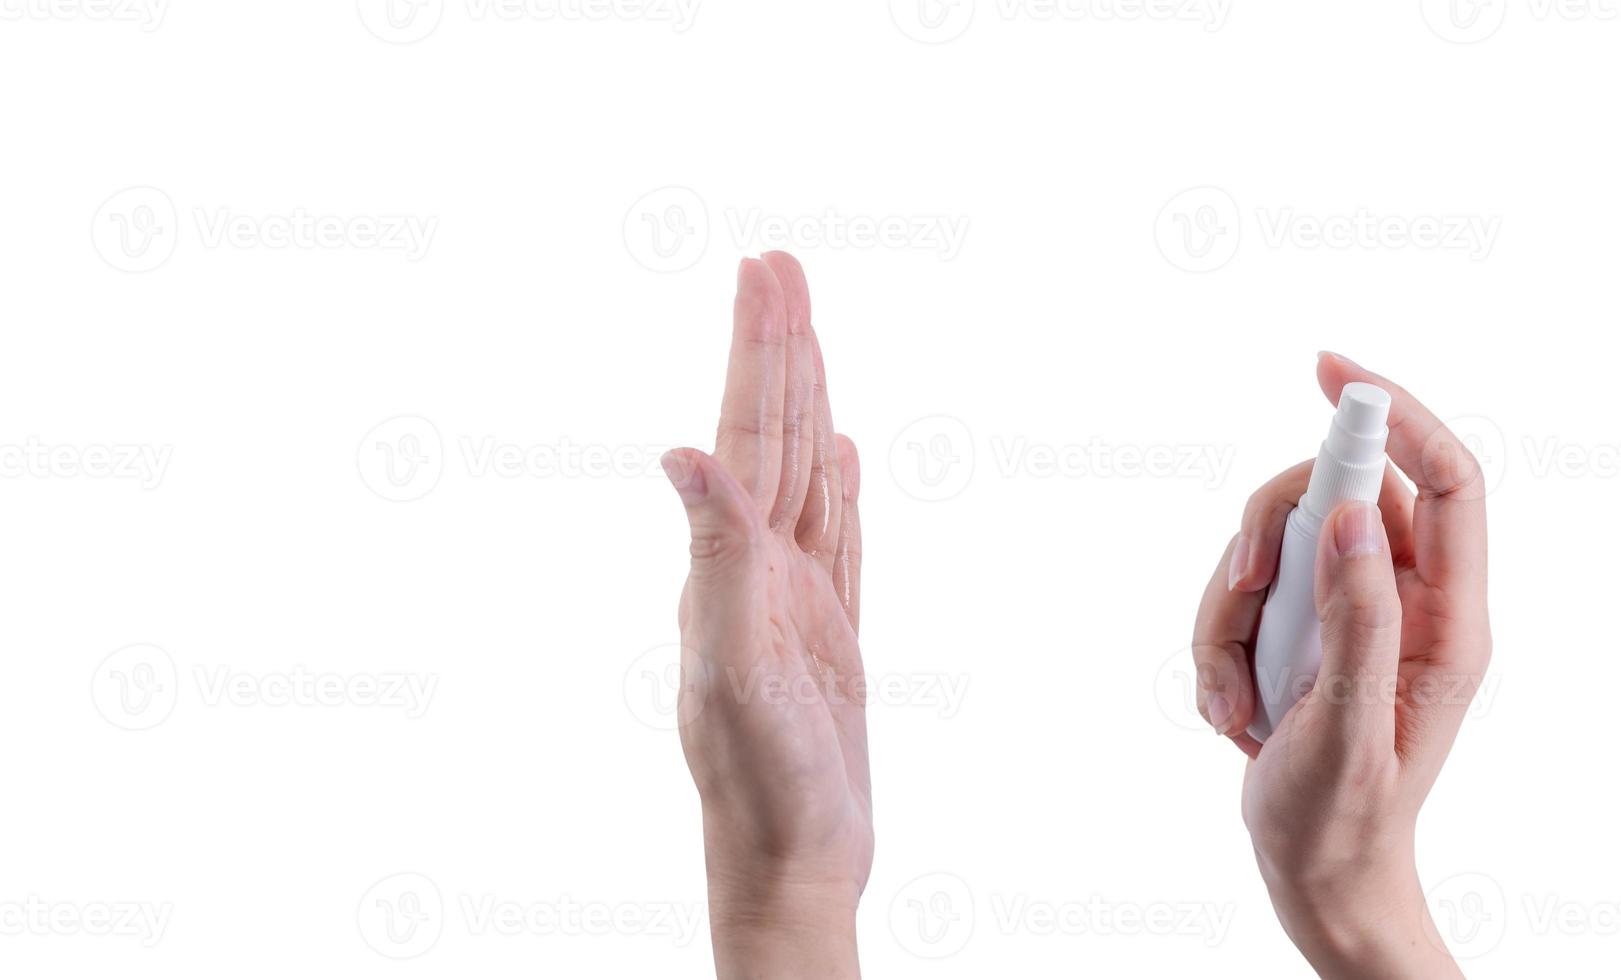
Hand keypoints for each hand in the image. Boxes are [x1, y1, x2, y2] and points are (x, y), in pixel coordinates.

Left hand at [660, 254, 867, 979]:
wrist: (793, 860)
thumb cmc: (759, 781)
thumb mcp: (731, 665)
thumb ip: (713, 555)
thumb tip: (677, 450)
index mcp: (729, 565)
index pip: (748, 433)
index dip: (758, 350)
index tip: (765, 272)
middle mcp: (753, 568)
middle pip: (771, 436)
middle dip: (778, 349)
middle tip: (781, 267)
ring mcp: (792, 600)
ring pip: (802, 476)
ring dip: (806, 402)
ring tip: (809, 336)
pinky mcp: (828, 634)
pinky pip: (838, 539)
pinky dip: (841, 489)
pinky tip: (839, 455)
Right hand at [1191, 353, 1490, 978]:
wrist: (1311, 868)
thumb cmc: (1342, 815)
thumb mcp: (1348, 726)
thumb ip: (1357, 618)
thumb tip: (1355, 509)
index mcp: (1448, 620)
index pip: (1446, 479)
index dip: (1396, 413)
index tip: (1329, 372)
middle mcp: (1404, 601)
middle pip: (1336, 497)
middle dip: (1269, 538)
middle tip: (1240, 589)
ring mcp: (1347, 613)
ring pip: (1274, 545)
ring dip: (1228, 612)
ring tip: (1233, 698)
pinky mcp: (1300, 631)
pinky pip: (1240, 592)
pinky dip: (1216, 642)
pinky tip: (1231, 708)